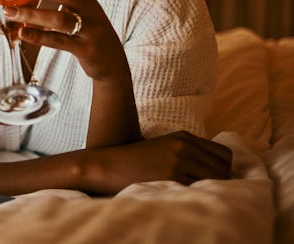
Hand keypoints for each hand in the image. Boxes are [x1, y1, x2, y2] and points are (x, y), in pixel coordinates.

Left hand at [0, 0, 128, 82]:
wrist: (112, 61)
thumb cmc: (85, 34)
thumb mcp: (70, 14)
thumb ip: (44, 9)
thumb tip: (9, 10)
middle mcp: (85, 5)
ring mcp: (89, 26)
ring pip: (58, 17)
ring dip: (30, 14)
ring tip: (9, 14)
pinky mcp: (87, 48)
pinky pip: (61, 40)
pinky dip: (40, 36)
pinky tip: (23, 34)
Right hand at [85, 131, 232, 193]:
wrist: (108, 165)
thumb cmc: (135, 162)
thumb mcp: (164, 147)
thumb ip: (189, 153)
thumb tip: (220, 172)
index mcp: (184, 136)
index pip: (225, 154)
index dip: (224, 169)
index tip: (213, 180)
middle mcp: (184, 145)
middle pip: (224, 168)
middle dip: (220, 182)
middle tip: (204, 191)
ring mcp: (178, 160)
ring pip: (215, 180)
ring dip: (209, 190)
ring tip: (194, 194)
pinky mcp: (172, 175)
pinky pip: (198, 190)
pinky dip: (196, 196)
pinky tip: (184, 196)